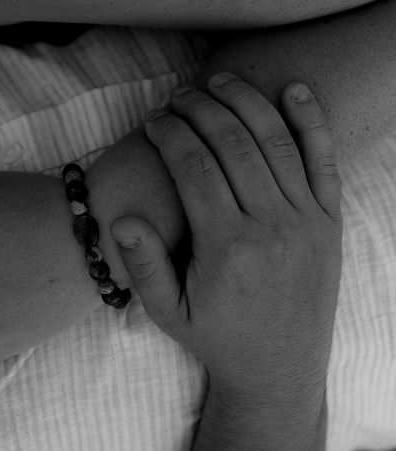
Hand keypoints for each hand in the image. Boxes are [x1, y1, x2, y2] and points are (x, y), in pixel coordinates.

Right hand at [113, 74, 341, 394]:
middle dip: (201, 108)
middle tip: (177, 96)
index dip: (171, 134)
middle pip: (234, 144)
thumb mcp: (166, 311)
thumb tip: (119, 218)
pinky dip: (311, 121)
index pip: (195, 166)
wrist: (280, 368)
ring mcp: (307, 221)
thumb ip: (143, 264)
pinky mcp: (330, 222)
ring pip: (276, 142)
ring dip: (245, 102)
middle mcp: (273, 227)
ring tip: (217, 81)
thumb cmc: (216, 336)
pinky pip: (324, 161)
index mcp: (228, 247)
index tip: (154, 120)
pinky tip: (293, 90)